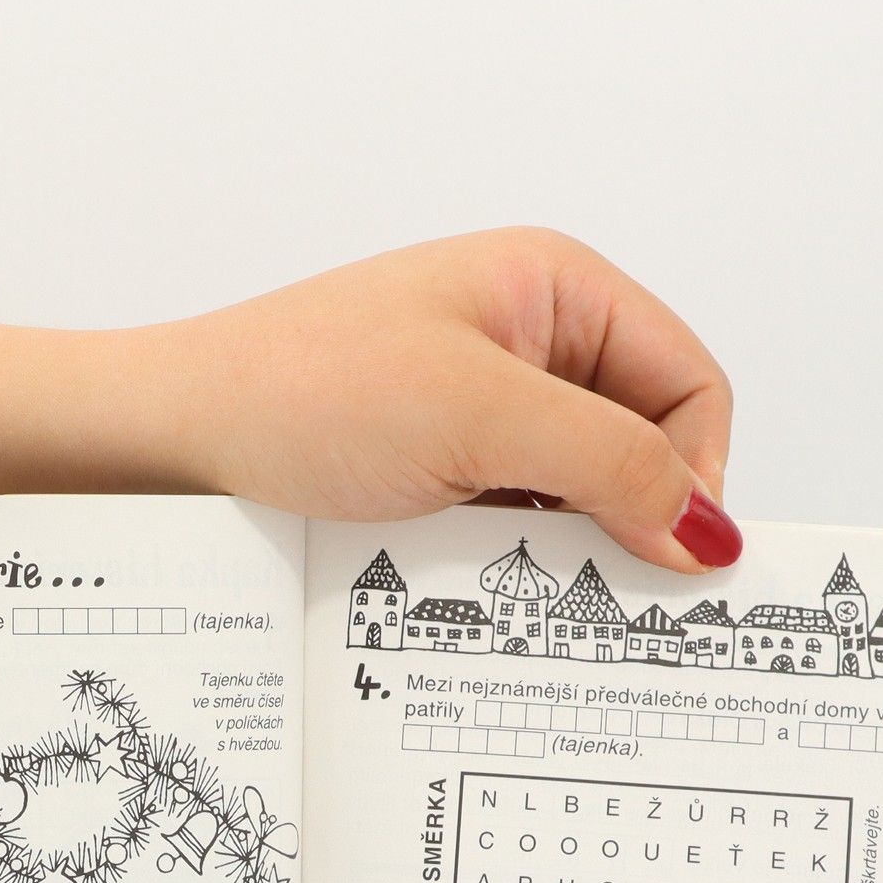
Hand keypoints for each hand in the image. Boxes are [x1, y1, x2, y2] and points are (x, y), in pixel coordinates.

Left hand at [173, 228, 738, 572]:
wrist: (171, 441)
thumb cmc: (304, 392)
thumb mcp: (480, 419)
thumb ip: (609, 466)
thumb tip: (711, 530)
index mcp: (555, 289)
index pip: (688, 384)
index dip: (695, 472)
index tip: (673, 559)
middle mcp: (529, 342)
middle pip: (640, 446)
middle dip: (629, 518)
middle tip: (604, 594)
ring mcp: (482, 409)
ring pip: (577, 495)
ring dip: (564, 548)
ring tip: (520, 584)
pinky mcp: (441, 468)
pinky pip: (515, 524)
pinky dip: (512, 561)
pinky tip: (479, 583)